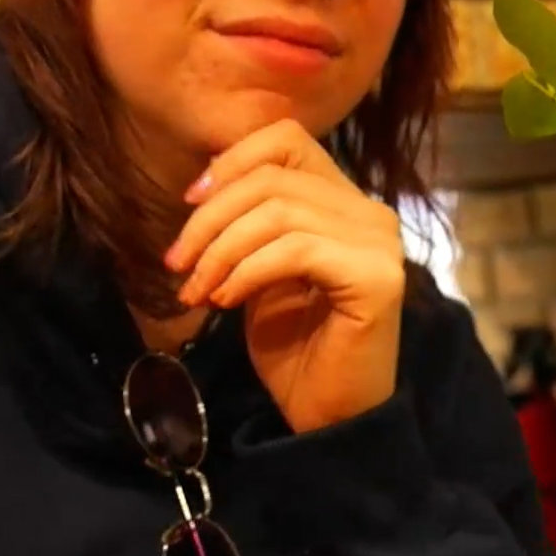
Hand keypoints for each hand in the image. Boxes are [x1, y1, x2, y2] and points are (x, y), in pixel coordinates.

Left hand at [165, 119, 404, 434]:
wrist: (328, 416)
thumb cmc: (294, 347)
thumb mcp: (258, 269)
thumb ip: (249, 221)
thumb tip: (208, 180)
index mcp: (345, 201)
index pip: (287, 140)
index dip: (232, 162)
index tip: (190, 203)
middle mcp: (370, 212)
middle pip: (274, 177)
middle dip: (211, 217)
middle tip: (177, 264)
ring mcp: (378, 242)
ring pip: (279, 211)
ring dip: (221, 250)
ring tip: (198, 289)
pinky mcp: (376, 277)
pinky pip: (295, 249)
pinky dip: (248, 271)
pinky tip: (226, 301)